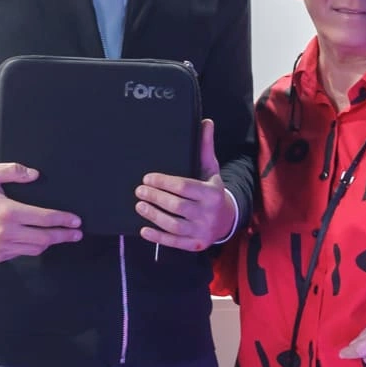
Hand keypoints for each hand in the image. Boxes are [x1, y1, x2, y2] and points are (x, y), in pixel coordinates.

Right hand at [0, 163, 81, 262]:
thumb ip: (13, 171)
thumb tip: (35, 174)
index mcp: (7, 212)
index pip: (43, 218)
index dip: (63, 220)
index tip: (76, 221)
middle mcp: (5, 233)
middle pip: (44, 238)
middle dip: (63, 236)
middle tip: (77, 233)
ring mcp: (0, 247)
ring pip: (34, 249)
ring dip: (49, 243)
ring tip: (61, 236)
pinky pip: (21, 253)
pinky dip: (31, 247)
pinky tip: (37, 239)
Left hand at [134, 119, 235, 252]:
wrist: (227, 219)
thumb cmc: (212, 189)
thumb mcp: (211, 168)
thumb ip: (205, 147)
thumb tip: (205, 121)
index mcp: (212, 193)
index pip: (184, 187)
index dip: (163, 182)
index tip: (147, 177)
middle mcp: (208, 213)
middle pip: (176, 206)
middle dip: (155, 197)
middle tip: (139, 190)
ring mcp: (202, 231)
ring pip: (173, 224)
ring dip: (153, 215)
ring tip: (139, 205)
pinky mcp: (195, 245)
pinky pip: (174, 242)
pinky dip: (157, 236)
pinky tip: (143, 229)